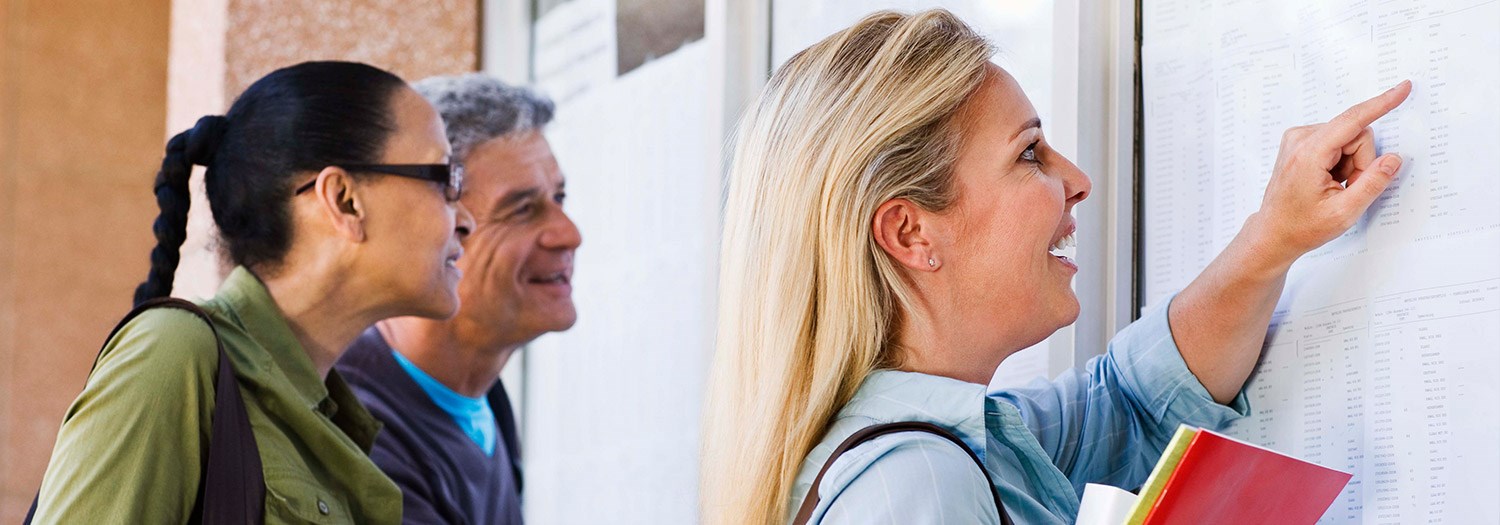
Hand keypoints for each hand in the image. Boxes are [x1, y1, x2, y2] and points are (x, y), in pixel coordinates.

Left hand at [1247, 80, 1411, 265]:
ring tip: (1333, 187)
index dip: (1382, 104)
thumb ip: (1373, 183)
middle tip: (1347, 188)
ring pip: (1349, 139)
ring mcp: (1298, 138)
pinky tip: (1327, 180)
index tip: (1402, 88)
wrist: (1273, 232)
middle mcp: (1300, 138)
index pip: (1353, 121)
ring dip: (1350, 164)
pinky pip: (1338, 142)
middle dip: (1361, 162)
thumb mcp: (1344, 212)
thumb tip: (1393, 158)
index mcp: (1308, 153)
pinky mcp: (1301, 141)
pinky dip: (1340, 162)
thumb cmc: (1303, 226)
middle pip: (1356, 134)